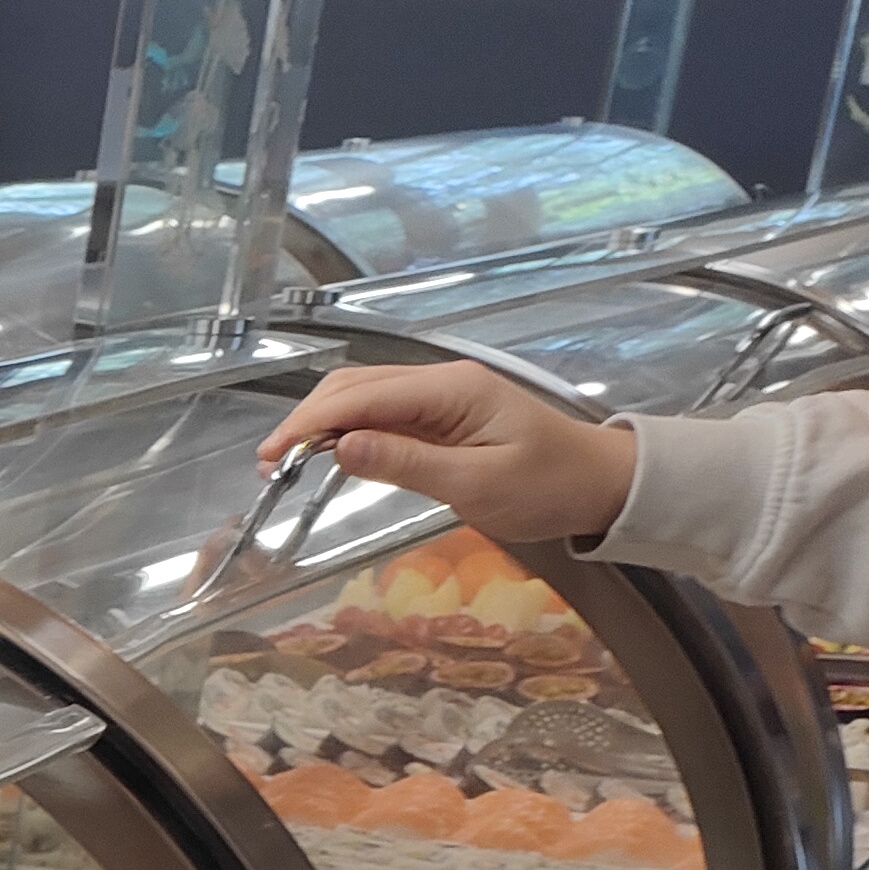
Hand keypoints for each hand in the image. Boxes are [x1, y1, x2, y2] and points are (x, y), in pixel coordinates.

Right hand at [257, 362, 637, 549]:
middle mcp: (441, 382)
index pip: (363, 396)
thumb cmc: (547, 488)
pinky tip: (326, 455)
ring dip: (320, 424)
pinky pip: (381, 414)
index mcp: (451, 390)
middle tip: (269, 467)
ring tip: (285, 464)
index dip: (310, 423)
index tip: (270, 456)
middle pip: (355, 386)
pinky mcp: (440, 416)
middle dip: (305, 420)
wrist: (600, 484)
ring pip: (363, 397)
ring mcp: (440, 396)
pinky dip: (345, 431)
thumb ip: (406, 464)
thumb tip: (341, 448)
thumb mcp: (477, 484)